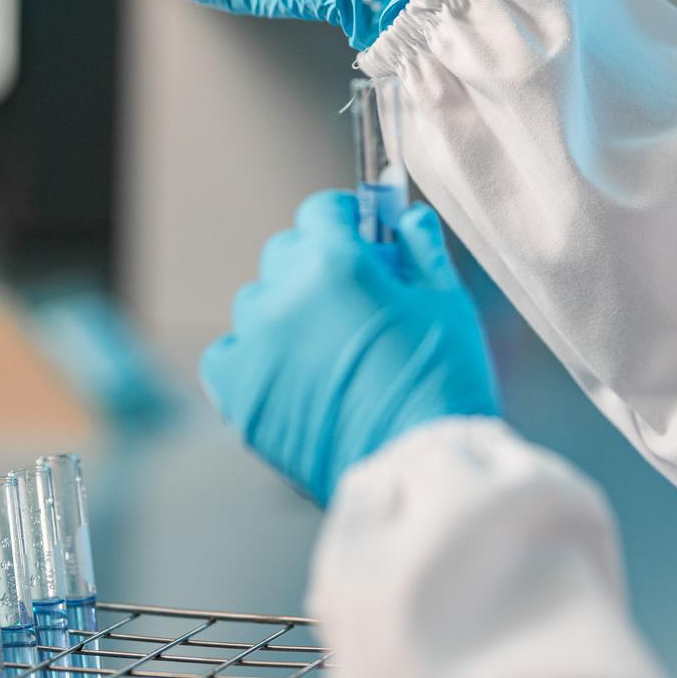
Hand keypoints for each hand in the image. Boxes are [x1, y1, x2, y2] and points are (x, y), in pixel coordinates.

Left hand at [202, 191, 498, 504]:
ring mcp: (255, 346)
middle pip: (285, 254)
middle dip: (315, 266)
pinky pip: (229, 353)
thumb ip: (420, 248)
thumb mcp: (446, 300)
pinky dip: (254, 358)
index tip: (359, 238)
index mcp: (334, 263)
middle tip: (351, 301)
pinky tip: (292, 375)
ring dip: (286, 314)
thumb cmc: (441, 382)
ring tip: (326, 350)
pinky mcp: (238, 393)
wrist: (419, 466)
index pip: (320, 211)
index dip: (344, 221)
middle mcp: (284, 296)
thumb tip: (405, 220)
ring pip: (258, 304)